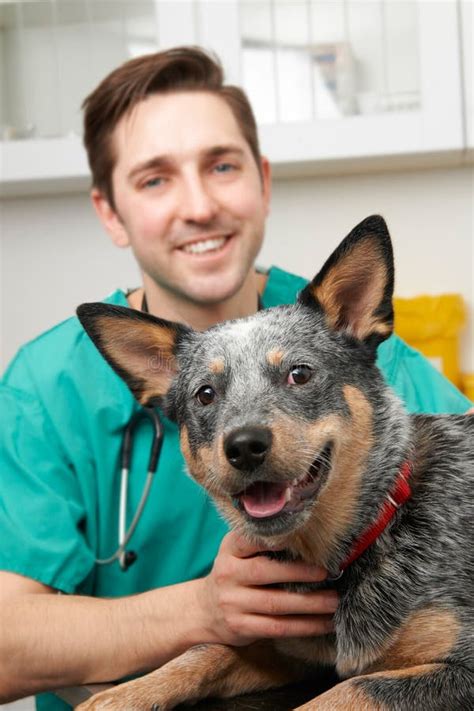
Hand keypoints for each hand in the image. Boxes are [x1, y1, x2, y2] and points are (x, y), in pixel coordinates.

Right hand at [196, 531, 337, 646]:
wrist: (204, 610)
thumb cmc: (234, 574)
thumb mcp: (237, 553)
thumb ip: (261, 543)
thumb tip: (308, 536)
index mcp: (230, 550)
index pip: (249, 539)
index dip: (273, 539)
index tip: (301, 538)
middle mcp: (228, 574)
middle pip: (265, 572)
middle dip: (299, 572)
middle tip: (328, 572)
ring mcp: (232, 603)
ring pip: (275, 604)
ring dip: (309, 604)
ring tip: (334, 601)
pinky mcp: (241, 627)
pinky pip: (277, 628)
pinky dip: (304, 626)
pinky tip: (324, 623)